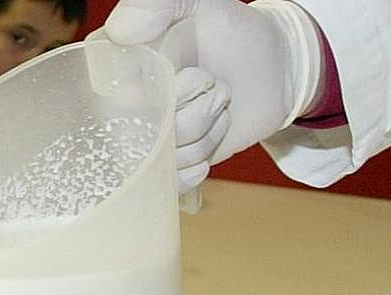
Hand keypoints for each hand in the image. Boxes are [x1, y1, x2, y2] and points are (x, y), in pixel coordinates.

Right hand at [105, 0, 323, 189]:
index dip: (149, 96)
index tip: (179, 75)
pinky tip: (212, 141)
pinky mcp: (174, 167)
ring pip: (166, 157)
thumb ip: (160, 3)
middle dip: (191, 111)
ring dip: (205, 133)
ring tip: (220, 106)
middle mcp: (133, 109)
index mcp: (127, 71)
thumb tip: (119, 30)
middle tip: (216, 84)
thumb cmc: (236, 34)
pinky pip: (172, 181)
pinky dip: (199, 162)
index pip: (114, 99)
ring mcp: (153, 141)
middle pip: (144, 134)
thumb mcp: (203, 3)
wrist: (277, 68)